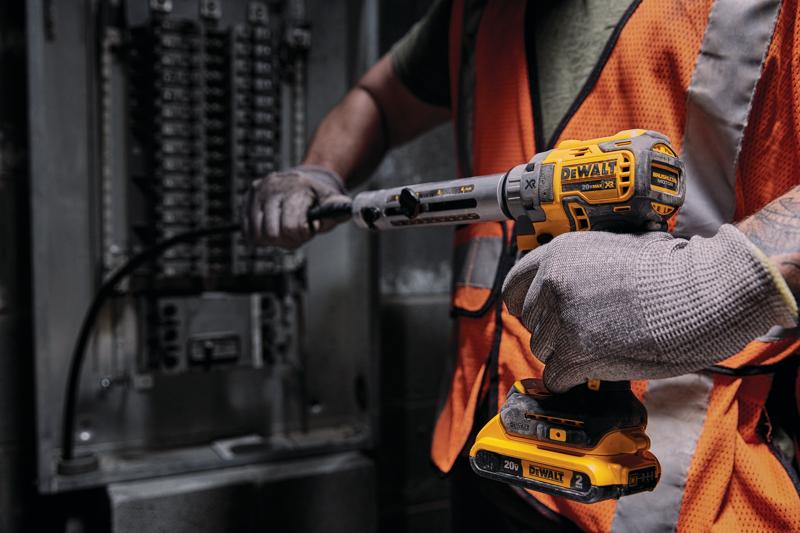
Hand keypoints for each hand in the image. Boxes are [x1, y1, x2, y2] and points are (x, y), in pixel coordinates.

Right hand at [243, 165, 351, 248]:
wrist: (305, 181)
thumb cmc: (319, 198)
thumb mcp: (334, 202)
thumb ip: (339, 210)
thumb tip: (346, 211)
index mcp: (297, 187)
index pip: (293, 227)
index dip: (303, 235)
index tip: (310, 229)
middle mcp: (273, 186)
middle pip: (273, 234)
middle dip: (288, 240)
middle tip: (297, 233)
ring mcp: (258, 193)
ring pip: (258, 235)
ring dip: (274, 240)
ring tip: (285, 231)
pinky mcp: (247, 200)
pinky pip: (248, 232)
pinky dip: (261, 238)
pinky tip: (274, 230)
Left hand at [502, 225, 796, 391]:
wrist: (701, 293)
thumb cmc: (670, 272)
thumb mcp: (612, 250)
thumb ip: (578, 268)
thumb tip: (559, 287)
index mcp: (558, 254)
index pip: (514, 284)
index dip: (522, 303)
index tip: (529, 314)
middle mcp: (553, 284)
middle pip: (531, 321)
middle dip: (553, 331)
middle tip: (585, 333)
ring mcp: (562, 319)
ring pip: (542, 350)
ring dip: (565, 354)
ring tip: (600, 347)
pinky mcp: (575, 352)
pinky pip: (555, 377)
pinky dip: (571, 380)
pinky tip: (592, 371)